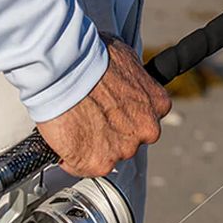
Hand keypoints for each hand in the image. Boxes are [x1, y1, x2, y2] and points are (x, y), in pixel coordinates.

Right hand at [38, 34, 172, 176]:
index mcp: (157, 103)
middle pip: (131, 138)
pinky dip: (72, 158)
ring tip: (75, 123)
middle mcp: (146, 129)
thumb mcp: (125, 57)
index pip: (147, 117)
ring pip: (109, 154)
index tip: (113, 110)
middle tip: (91, 116)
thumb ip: (132, 76)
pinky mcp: (98, 162)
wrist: (65, 69)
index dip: (126, 114)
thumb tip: (124, 76)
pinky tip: (65, 139)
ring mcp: (123, 149)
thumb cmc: (90, 56)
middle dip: (113, 131)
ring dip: (93, 144)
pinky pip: (84, 167)